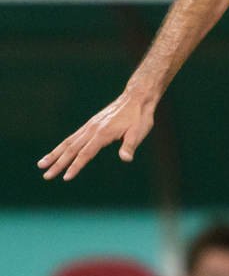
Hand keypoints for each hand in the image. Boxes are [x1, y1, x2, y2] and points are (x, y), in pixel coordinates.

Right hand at [37, 89, 155, 180]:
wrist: (136, 98)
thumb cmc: (139, 117)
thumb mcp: (138, 132)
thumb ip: (130, 146)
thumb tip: (126, 159)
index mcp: (103, 133)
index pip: (85, 154)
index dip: (75, 166)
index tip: (66, 177)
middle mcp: (92, 129)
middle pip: (71, 149)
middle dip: (58, 163)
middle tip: (46, 176)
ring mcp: (90, 126)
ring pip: (68, 142)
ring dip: (54, 154)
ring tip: (41, 164)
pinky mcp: (91, 125)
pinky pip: (73, 137)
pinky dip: (62, 146)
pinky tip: (57, 152)